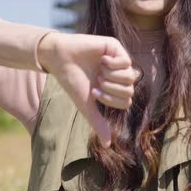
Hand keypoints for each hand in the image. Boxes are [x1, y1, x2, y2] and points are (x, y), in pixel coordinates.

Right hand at [38, 32, 137, 146]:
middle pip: (130, 89)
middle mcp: (117, 74)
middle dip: (111, 89)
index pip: (126, 100)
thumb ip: (98, 122)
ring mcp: (117, 60)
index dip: (111, 99)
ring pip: (130, 76)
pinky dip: (113, 64)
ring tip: (98, 71)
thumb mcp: (86, 104)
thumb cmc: (71, 81)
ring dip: (111, 77)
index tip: (94, 92)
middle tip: (97, 81)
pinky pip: (126, 61)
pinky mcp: (115, 46)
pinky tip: (101, 60)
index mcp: (113, 87)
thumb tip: (108, 144)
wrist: (60, 59)